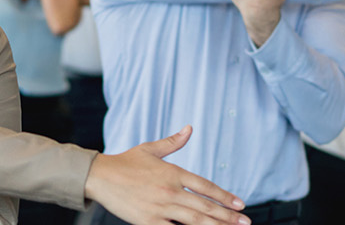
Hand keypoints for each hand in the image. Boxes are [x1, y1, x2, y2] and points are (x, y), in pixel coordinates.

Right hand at [85, 126, 249, 224]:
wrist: (99, 176)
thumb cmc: (124, 162)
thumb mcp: (150, 149)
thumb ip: (172, 142)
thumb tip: (189, 129)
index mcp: (173, 172)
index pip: (205, 186)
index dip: (225, 196)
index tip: (240, 204)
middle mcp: (170, 190)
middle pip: (205, 206)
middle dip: (227, 216)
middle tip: (245, 221)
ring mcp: (160, 207)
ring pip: (194, 220)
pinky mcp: (148, 221)